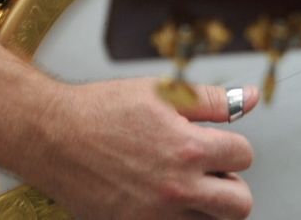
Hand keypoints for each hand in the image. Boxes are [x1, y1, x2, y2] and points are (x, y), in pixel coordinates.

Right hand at [26, 79, 256, 219]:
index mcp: (188, 149)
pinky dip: (174, 217)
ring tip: (184, 186)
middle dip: (231, 186)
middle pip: (239, 204)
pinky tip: (160, 199)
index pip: (243, 156)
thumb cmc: (101, 111)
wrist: (52, 136)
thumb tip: (248, 99)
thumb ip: (211, 100)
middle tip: (211, 174)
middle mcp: (177, 189)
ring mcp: (155, 215)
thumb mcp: (162, 92)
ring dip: (205, 206)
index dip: (232, 147)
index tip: (218, 144)